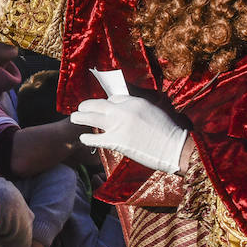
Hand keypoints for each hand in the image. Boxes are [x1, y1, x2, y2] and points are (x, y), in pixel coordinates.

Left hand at [72, 95, 188, 174]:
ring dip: (80, 117)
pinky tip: (83, 137)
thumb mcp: (151, 110)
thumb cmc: (166, 131)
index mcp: (134, 101)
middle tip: (80, 108)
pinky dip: (87, 137)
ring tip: (74, 117)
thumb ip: (135, 107)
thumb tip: (119, 108)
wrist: (172, 148)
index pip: (113, 98)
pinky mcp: (116, 141)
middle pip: (97, 104)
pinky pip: (96, 138)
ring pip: (92, 118)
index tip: (101, 107)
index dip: (106, 103)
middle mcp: (123, 111)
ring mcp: (118, 125)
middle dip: (86, 106)